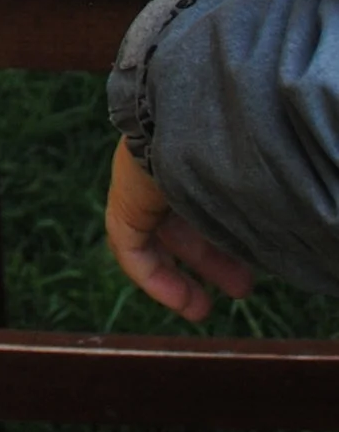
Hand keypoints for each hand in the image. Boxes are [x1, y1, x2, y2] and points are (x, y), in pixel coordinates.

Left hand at [105, 139, 253, 323]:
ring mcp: (141, 181)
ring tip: (203, 310)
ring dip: (180, 276)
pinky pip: (131, 246)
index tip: (257, 261)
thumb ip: (267, 204)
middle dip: (212, 258)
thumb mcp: (254, 182)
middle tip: (243, 288)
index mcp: (199, 154)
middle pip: (186, 220)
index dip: (230, 233)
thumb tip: (308, 226)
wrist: (194, 121)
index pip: (210, 197)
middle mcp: (169, 164)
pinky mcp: (124, 201)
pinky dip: (154, 277)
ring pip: (159, 237)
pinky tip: (179, 301)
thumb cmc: (239, 146)